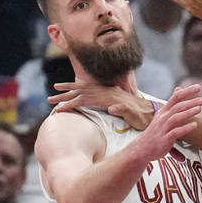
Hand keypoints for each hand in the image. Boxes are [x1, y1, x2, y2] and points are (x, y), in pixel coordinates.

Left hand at [48, 80, 186, 130]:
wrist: (151, 115)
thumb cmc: (134, 113)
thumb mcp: (117, 106)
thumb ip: (107, 103)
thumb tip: (98, 103)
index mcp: (106, 93)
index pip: (86, 88)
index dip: (71, 87)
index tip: (55, 88)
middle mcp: (110, 94)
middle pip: (85, 92)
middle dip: (66, 94)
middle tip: (50, 97)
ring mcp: (119, 101)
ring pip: (97, 98)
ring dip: (79, 101)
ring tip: (62, 107)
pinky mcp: (129, 109)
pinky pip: (121, 108)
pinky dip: (116, 108)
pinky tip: (110, 109)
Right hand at [129, 86, 201, 163]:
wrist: (142, 149)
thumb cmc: (155, 131)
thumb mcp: (162, 115)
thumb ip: (172, 103)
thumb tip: (178, 89)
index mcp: (163, 111)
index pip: (175, 97)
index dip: (187, 91)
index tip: (198, 87)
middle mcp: (163, 118)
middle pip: (178, 106)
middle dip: (192, 101)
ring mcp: (163, 128)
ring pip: (176, 117)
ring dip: (188, 112)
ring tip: (200, 109)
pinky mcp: (164, 139)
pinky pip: (175, 132)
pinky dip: (185, 128)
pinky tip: (194, 125)